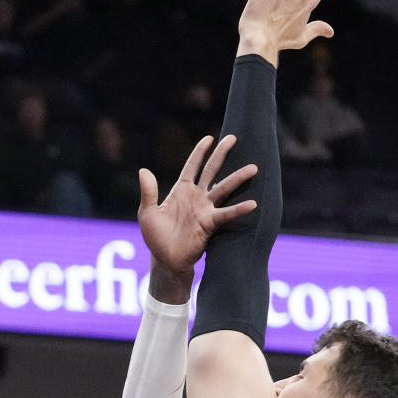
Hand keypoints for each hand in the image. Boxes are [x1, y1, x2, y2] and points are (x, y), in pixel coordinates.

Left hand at [139, 134, 256, 299]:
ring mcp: (205, 209)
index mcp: (181, 190)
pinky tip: (252, 203)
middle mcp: (196, 196)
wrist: (166, 260)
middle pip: (211, 170)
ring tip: (253, 168)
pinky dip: (239, 209)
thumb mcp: (147, 213)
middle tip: (234, 137)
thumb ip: (148, 192)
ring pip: (223, 188)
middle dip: (221, 154)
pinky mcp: (210, 223)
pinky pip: (226, 214)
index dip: (200, 152)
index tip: (209, 138)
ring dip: (238, 178)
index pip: (192, 166)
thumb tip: (143, 171)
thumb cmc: (156, 237)